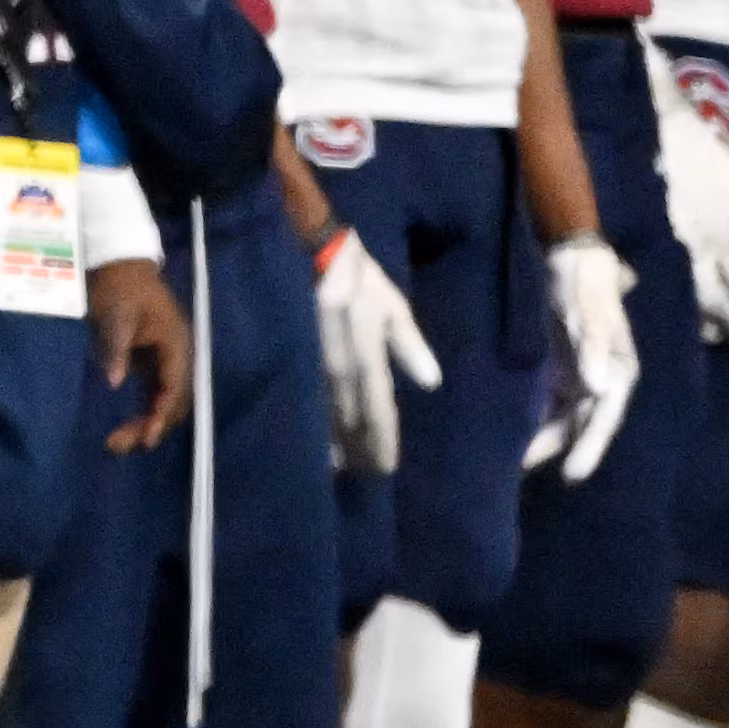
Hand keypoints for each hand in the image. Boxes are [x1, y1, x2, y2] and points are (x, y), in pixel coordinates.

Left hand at [87, 258, 192, 452]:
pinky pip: (153, 396)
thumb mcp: (116, 314)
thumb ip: (117, 348)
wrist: (120, 266)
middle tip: (117, 445)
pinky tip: (126, 430)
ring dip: (146, 425)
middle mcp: (177, 357)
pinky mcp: (152, 364)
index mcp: (176, 343)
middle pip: (172, 402)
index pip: (174, 388)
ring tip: (116, 445)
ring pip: (164, 403)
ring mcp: (166, 361)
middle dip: (150, 427)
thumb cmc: (120, 286)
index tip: (146, 437)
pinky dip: (143, 414)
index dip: (162, 415)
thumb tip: (114, 382)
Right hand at [312, 226, 438, 473]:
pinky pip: (308, 398)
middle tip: (367, 476)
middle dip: (359, 449)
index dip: (383, 440)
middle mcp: (337, 370)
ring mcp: (312, 367)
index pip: (377, 409)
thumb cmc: (359, 279)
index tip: (387, 467)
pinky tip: (315, 438)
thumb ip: (408, 344)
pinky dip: (315, 421)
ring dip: (335, 442)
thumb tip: (432, 382)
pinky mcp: (296, 360)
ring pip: (325, 415)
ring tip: (341, 468)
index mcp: (364, 357)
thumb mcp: (391, 305)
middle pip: (349, 420)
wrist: (309, 251)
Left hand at [526, 234, 641, 481]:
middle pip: (580, 424)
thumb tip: (598, 388)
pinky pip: (547, 400)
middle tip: (525, 472)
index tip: (572, 476)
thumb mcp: (592, 314)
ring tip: (513, 460)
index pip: (603, 419)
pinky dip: (533, 415)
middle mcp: (601, 382)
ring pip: (562, 416)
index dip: (589, 448)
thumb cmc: (588, 288)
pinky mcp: (558, 368)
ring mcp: (579, 376)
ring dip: (542, 436)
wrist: (572, 261)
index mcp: (619, 375)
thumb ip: (595, 348)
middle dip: (557, 449)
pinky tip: (511, 429)